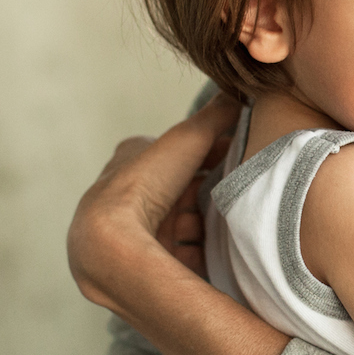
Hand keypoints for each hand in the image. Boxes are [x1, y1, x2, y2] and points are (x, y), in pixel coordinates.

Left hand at [67, 93, 239, 311]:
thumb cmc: (142, 185)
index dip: (207, 155)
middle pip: (181, 192)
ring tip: (239, 223)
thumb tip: (239, 92)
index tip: (237, 156)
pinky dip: (204, 253)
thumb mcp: (186, 138)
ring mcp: (136, 232)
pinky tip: (226, 252)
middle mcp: (128, 198)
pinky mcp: (145, 262)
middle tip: (243, 191)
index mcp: (129, 165)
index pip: (175, 156)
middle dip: (210, 192)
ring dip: (208, 224)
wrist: (110, 244)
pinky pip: (183, 255)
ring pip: (182, 225)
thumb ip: (215, 115)